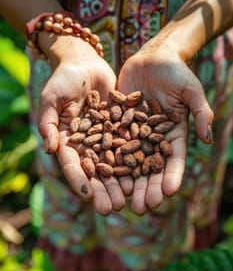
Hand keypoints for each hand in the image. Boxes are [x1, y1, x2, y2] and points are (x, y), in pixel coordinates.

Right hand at [37, 37, 125, 214]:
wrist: (86, 62)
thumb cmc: (64, 78)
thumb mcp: (52, 97)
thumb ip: (49, 122)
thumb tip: (49, 148)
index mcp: (68, 140)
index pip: (73, 164)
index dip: (80, 180)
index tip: (88, 197)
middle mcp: (88, 143)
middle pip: (96, 170)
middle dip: (104, 189)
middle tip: (113, 208)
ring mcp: (106, 136)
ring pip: (115, 162)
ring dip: (122, 180)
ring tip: (131, 197)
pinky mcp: (122, 126)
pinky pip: (130, 143)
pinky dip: (137, 158)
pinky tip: (145, 171)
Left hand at [117, 42, 213, 213]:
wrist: (153, 58)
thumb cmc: (177, 72)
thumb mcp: (191, 90)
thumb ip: (201, 112)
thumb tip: (207, 138)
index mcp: (173, 133)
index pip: (174, 159)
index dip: (172, 176)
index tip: (169, 193)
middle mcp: (153, 136)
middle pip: (150, 166)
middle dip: (147, 187)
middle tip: (143, 207)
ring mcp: (134, 131)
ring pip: (129, 159)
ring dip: (126, 180)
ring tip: (122, 199)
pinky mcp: (118, 122)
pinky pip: (111, 141)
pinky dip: (106, 157)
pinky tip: (101, 173)